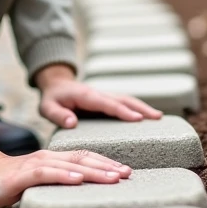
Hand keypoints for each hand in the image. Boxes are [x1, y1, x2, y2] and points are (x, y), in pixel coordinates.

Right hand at [0, 131, 132, 207]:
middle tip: (128, 174)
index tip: (125, 172)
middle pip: (83, 159)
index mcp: (54, 159)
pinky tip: (78, 179)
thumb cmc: (9, 181)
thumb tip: (79, 193)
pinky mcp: (24, 174)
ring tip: (113, 177)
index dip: (105, 163)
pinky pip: (48, 173)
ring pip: (70, 165)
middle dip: (107, 166)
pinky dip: (65, 175)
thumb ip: (57, 183)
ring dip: (93, 170)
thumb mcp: (39, 181)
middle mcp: (49, 158)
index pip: (85, 157)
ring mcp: (37, 164)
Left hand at [34, 65, 163, 128]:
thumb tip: (72, 123)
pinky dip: (137, 108)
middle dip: (141, 108)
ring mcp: (104, 96)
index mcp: (86, 95)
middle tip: (157, 118)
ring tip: (159, 118)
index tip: (137, 118)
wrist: (56, 84)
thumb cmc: (52, 98)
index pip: (107, 104)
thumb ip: (58, 115)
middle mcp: (99, 94)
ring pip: (127, 100)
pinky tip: (148, 117)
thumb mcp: (47, 107)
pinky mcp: (107, 100)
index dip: (122, 111)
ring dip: (143, 107)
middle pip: (123, 99)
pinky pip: (124, 104)